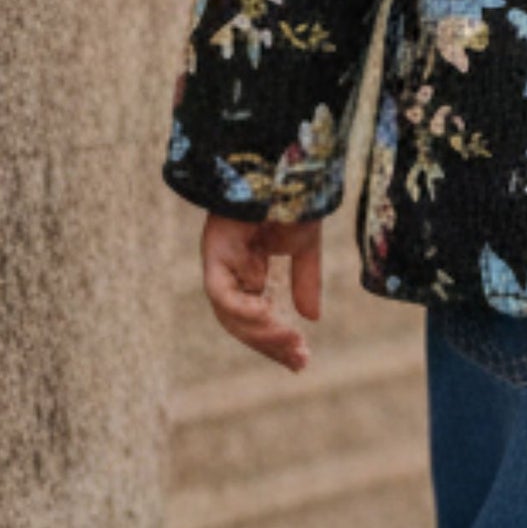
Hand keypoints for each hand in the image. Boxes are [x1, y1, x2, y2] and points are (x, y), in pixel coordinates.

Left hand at [201, 212, 323, 372]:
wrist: (286, 166)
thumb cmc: (292, 196)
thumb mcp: (304, 248)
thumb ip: (304, 281)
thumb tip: (312, 319)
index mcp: (248, 269)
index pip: (255, 316)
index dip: (275, 340)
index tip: (302, 359)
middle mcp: (230, 269)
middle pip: (241, 322)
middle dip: (270, 344)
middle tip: (300, 361)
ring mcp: (220, 261)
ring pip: (229, 315)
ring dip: (262, 333)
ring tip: (293, 343)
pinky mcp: (214, 252)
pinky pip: (222, 294)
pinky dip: (244, 311)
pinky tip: (270, 316)